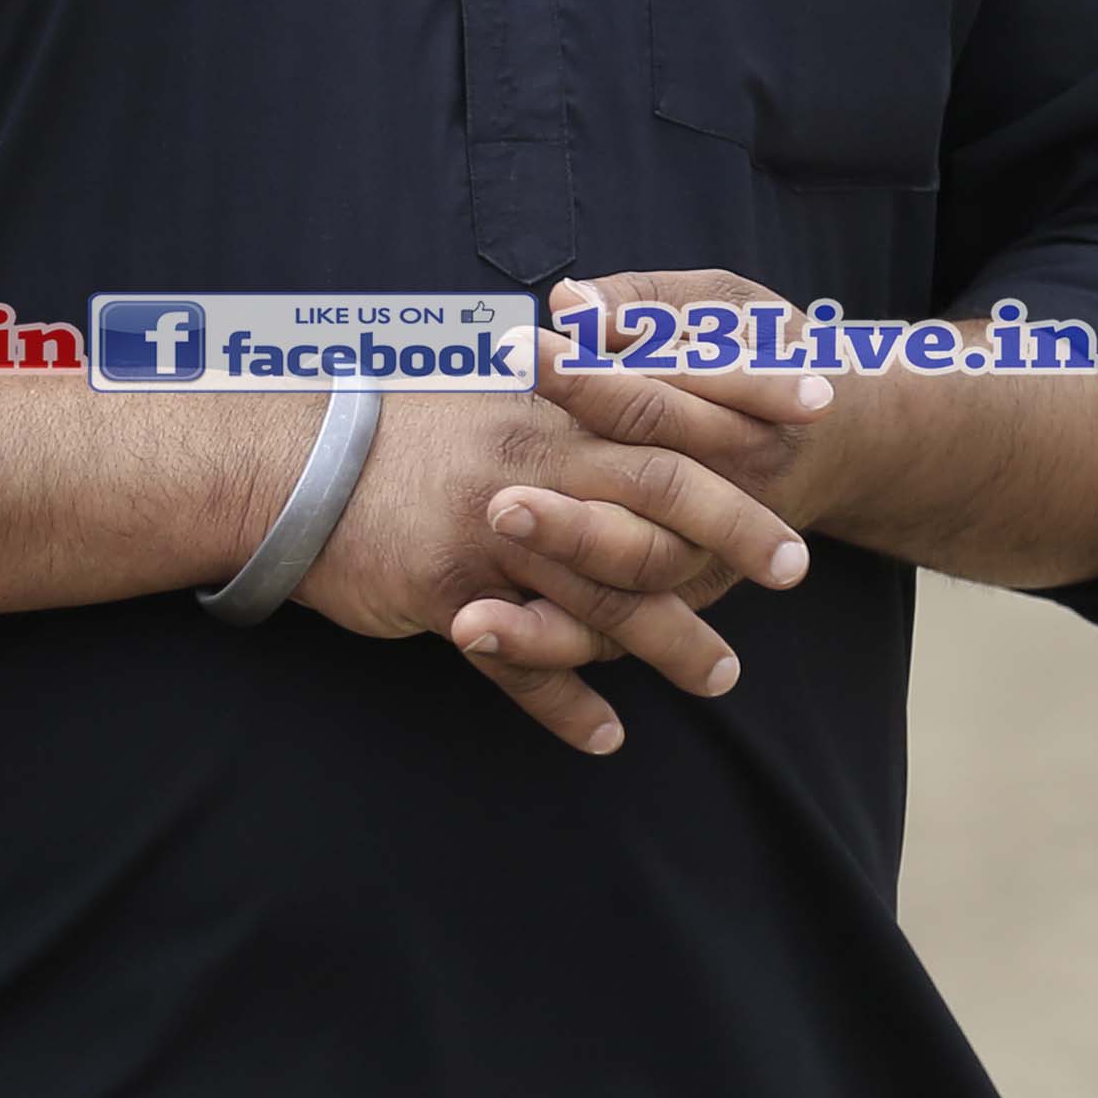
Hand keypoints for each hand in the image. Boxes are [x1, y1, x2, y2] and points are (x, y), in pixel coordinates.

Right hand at [288, 307, 819, 755]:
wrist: (278, 466)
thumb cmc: (383, 424)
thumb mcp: (474, 384)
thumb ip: (552, 384)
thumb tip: (619, 359)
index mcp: (544, 402)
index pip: (667, 394)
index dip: (746, 397)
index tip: (818, 405)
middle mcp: (532, 463)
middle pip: (663, 492)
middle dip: (737, 531)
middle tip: (795, 567)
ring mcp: (493, 534)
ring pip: (607, 593)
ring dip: (672, 642)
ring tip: (722, 678)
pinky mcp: (449, 595)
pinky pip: (521, 664)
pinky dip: (566, 706)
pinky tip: (607, 737)